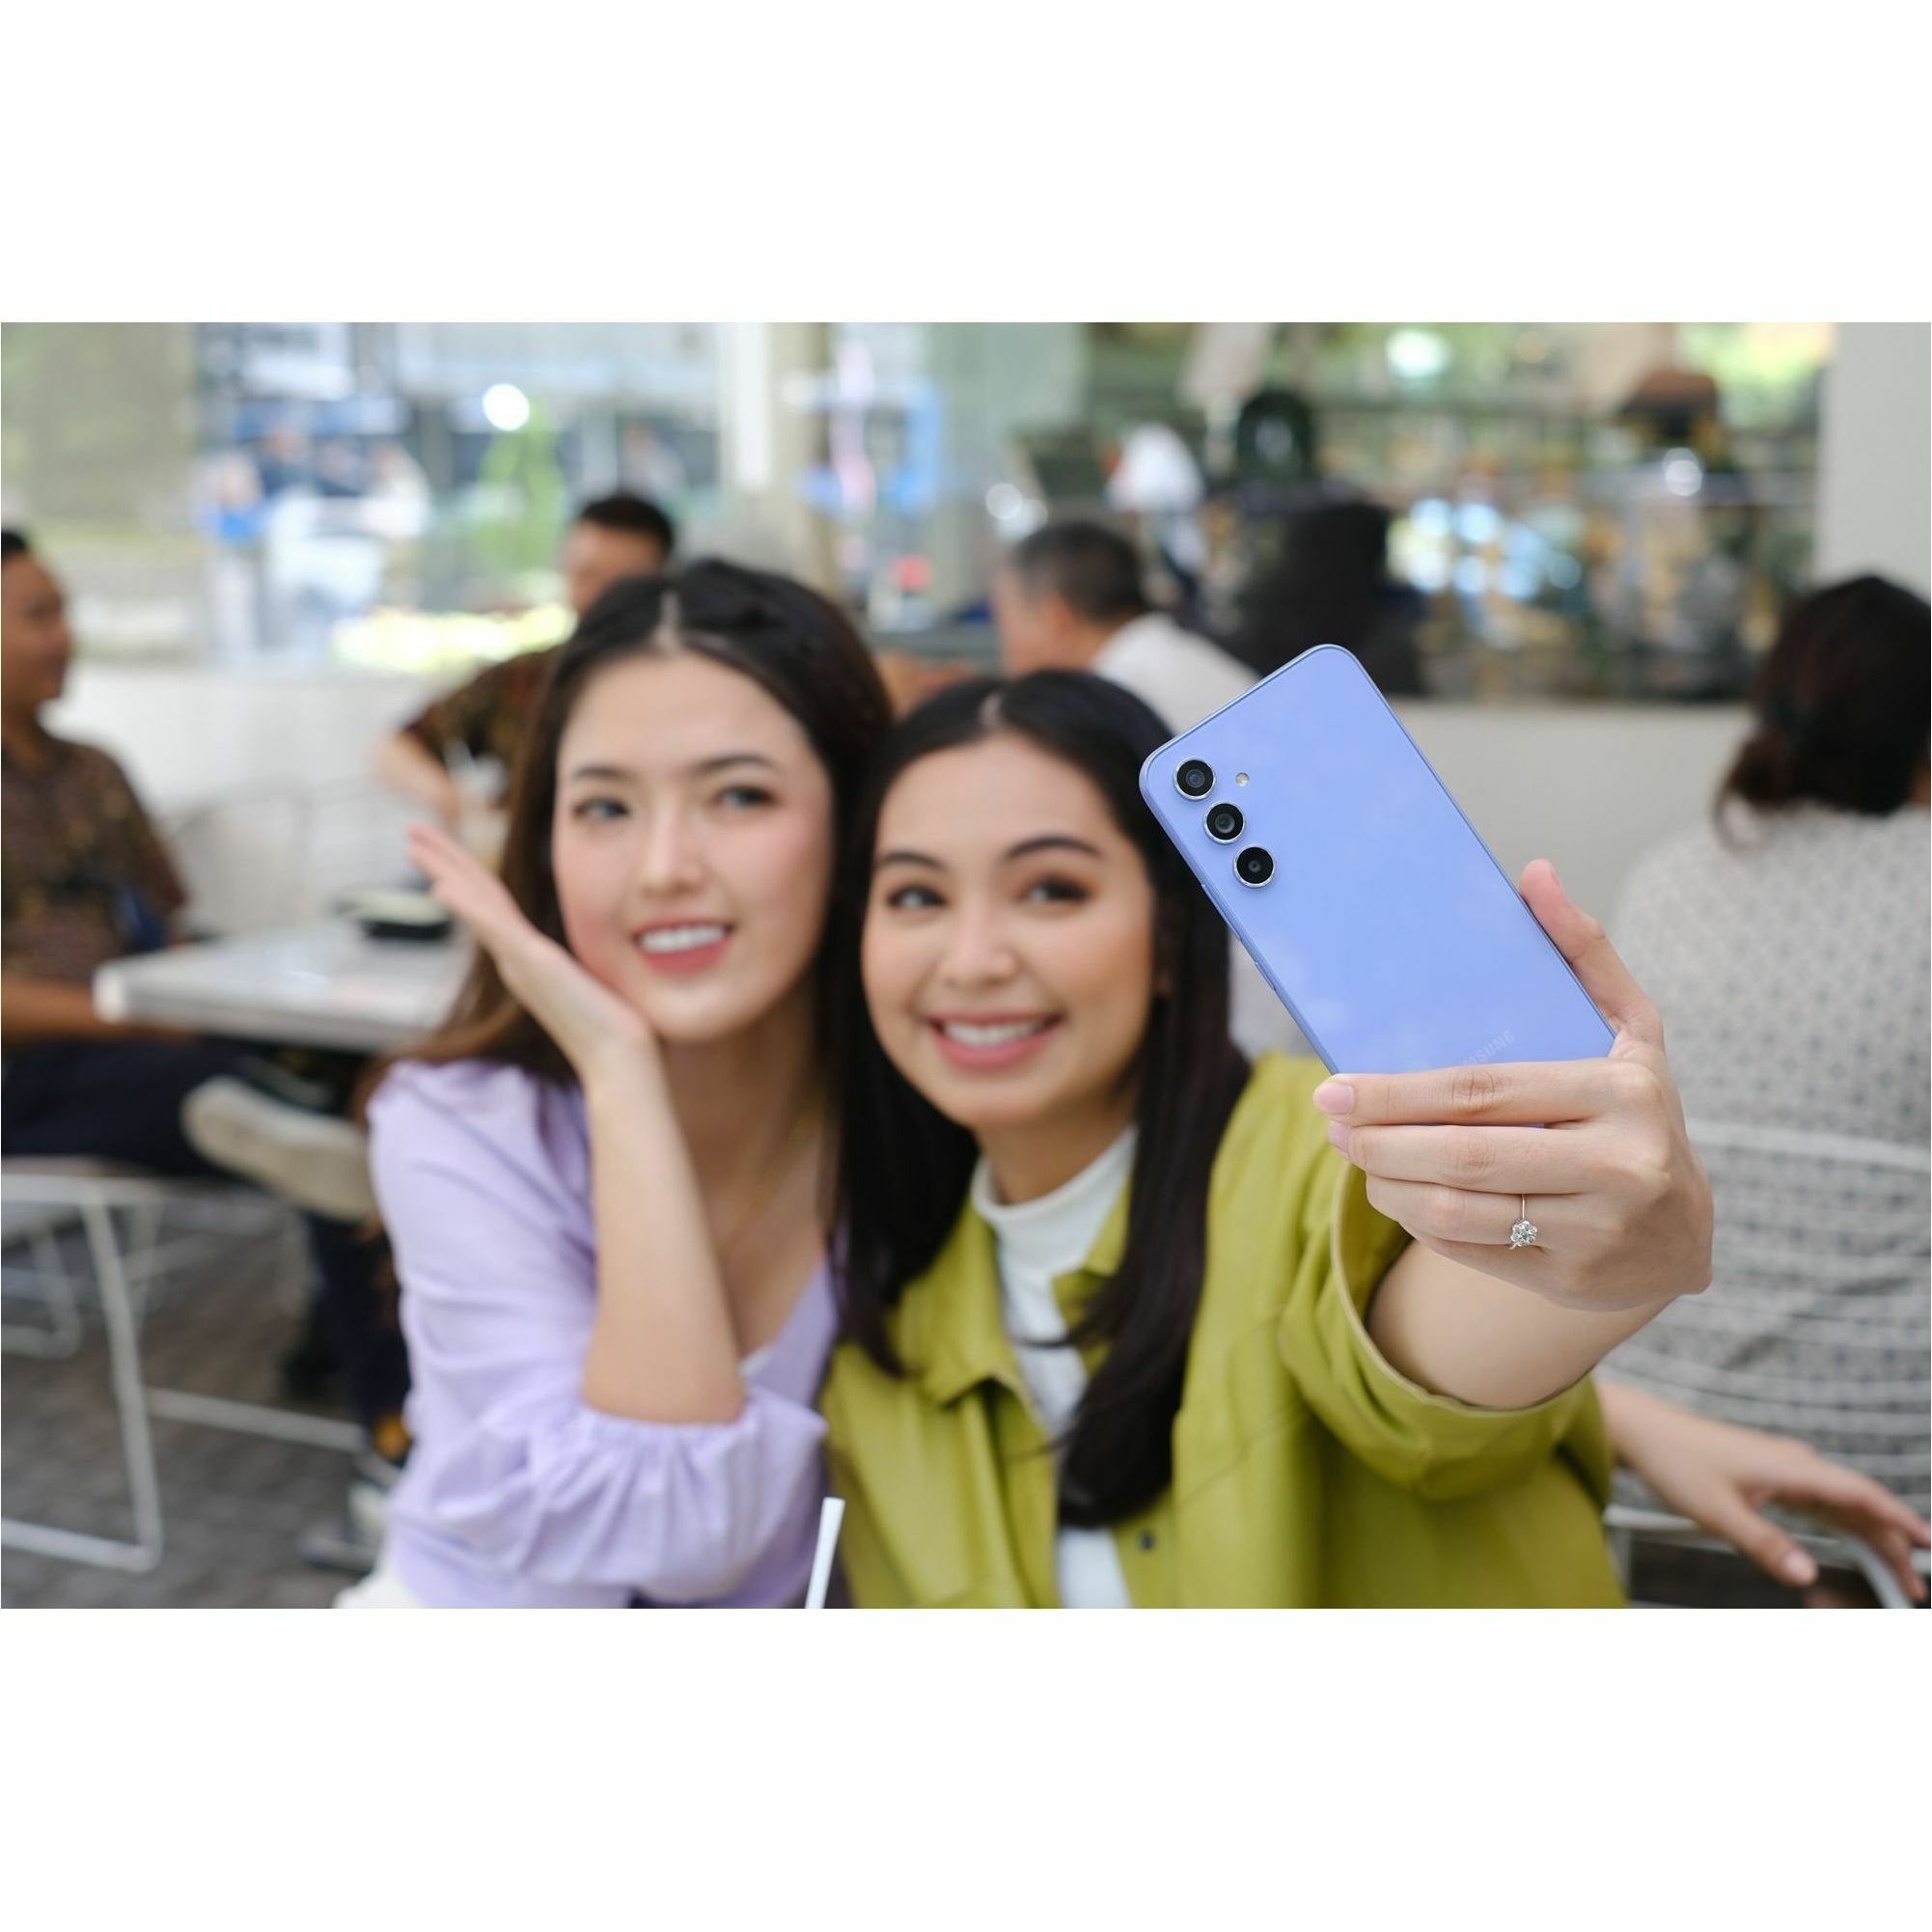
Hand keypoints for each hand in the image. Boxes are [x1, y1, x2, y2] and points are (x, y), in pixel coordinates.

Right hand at [407, 821, 654, 1080]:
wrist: (620, 1059)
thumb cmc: (615, 1027)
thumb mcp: (590, 981)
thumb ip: (576, 966)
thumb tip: (590, 962)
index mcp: (527, 956)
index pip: (491, 901)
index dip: (466, 870)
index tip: (441, 848)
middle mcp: (515, 957)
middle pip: (474, 894)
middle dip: (443, 858)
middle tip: (410, 830)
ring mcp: (520, 961)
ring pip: (476, 903)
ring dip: (444, 870)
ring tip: (412, 843)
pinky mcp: (533, 965)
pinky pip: (494, 928)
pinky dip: (467, 908)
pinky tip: (440, 887)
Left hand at [1316, 860, 1712, 1312]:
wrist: (1684, 1235)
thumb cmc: (1639, 1113)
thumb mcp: (1630, 1032)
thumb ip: (1583, 953)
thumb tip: (1534, 875)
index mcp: (1623, 1094)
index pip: (1486, 1092)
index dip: (1400, 1092)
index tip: (1335, 1085)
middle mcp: (1618, 1166)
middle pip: (1464, 1155)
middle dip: (1379, 1138)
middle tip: (1329, 1120)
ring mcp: (1594, 1231)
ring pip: (1457, 1209)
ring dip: (1386, 1183)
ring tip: (1353, 1155)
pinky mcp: (1570, 1280)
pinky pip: (1467, 1249)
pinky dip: (1416, 1219)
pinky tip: (1394, 1192)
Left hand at [1604, 1382, 1930, 1599]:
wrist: (1641, 1431)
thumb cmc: (1675, 1462)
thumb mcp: (1718, 1512)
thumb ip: (1765, 1545)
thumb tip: (1808, 1577)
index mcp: (1794, 1468)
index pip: (1863, 1495)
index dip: (1901, 1521)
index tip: (1929, 1545)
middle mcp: (1797, 1464)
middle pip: (1860, 1505)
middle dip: (1891, 1544)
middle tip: (1911, 1586)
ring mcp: (1784, 1467)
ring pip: (1841, 1505)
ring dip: (1868, 1537)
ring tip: (1892, 1573)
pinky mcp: (1769, 1474)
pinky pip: (1819, 1502)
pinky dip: (1841, 1525)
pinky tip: (1851, 1542)